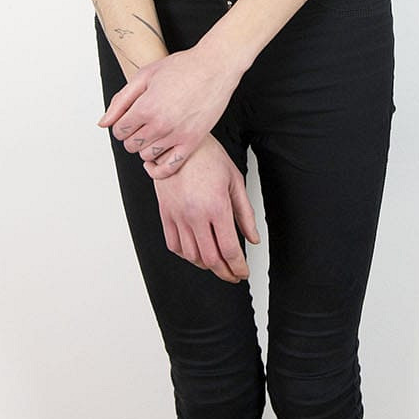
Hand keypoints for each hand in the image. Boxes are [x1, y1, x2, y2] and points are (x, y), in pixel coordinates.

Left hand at [97, 43, 240, 178]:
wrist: (214, 66)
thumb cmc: (182, 67)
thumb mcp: (144, 76)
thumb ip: (120, 101)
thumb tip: (103, 123)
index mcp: (145, 107)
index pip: (119, 131)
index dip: (121, 124)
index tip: (130, 118)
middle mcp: (160, 124)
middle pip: (131, 145)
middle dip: (132, 135)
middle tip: (143, 122)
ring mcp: (177, 135)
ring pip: (147, 155)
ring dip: (146, 146)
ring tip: (154, 132)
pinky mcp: (192, 142)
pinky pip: (169, 167)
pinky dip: (159, 168)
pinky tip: (158, 156)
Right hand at [152, 132, 260, 282]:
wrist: (177, 143)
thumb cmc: (208, 157)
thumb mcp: (234, 181)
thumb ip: (245, 213)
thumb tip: (253, 239)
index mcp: (217, 207)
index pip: (230, 249)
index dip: (238, 267)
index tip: (243, 272)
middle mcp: (196, 215)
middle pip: (211, 258)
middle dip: (224, 272)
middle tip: (233, 275)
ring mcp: (178, 216)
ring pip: (191, 255)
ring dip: (206, 265)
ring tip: (216, 264)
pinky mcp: (165, 213)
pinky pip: (173, 244)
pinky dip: (186, 255)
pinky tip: (195, 253)